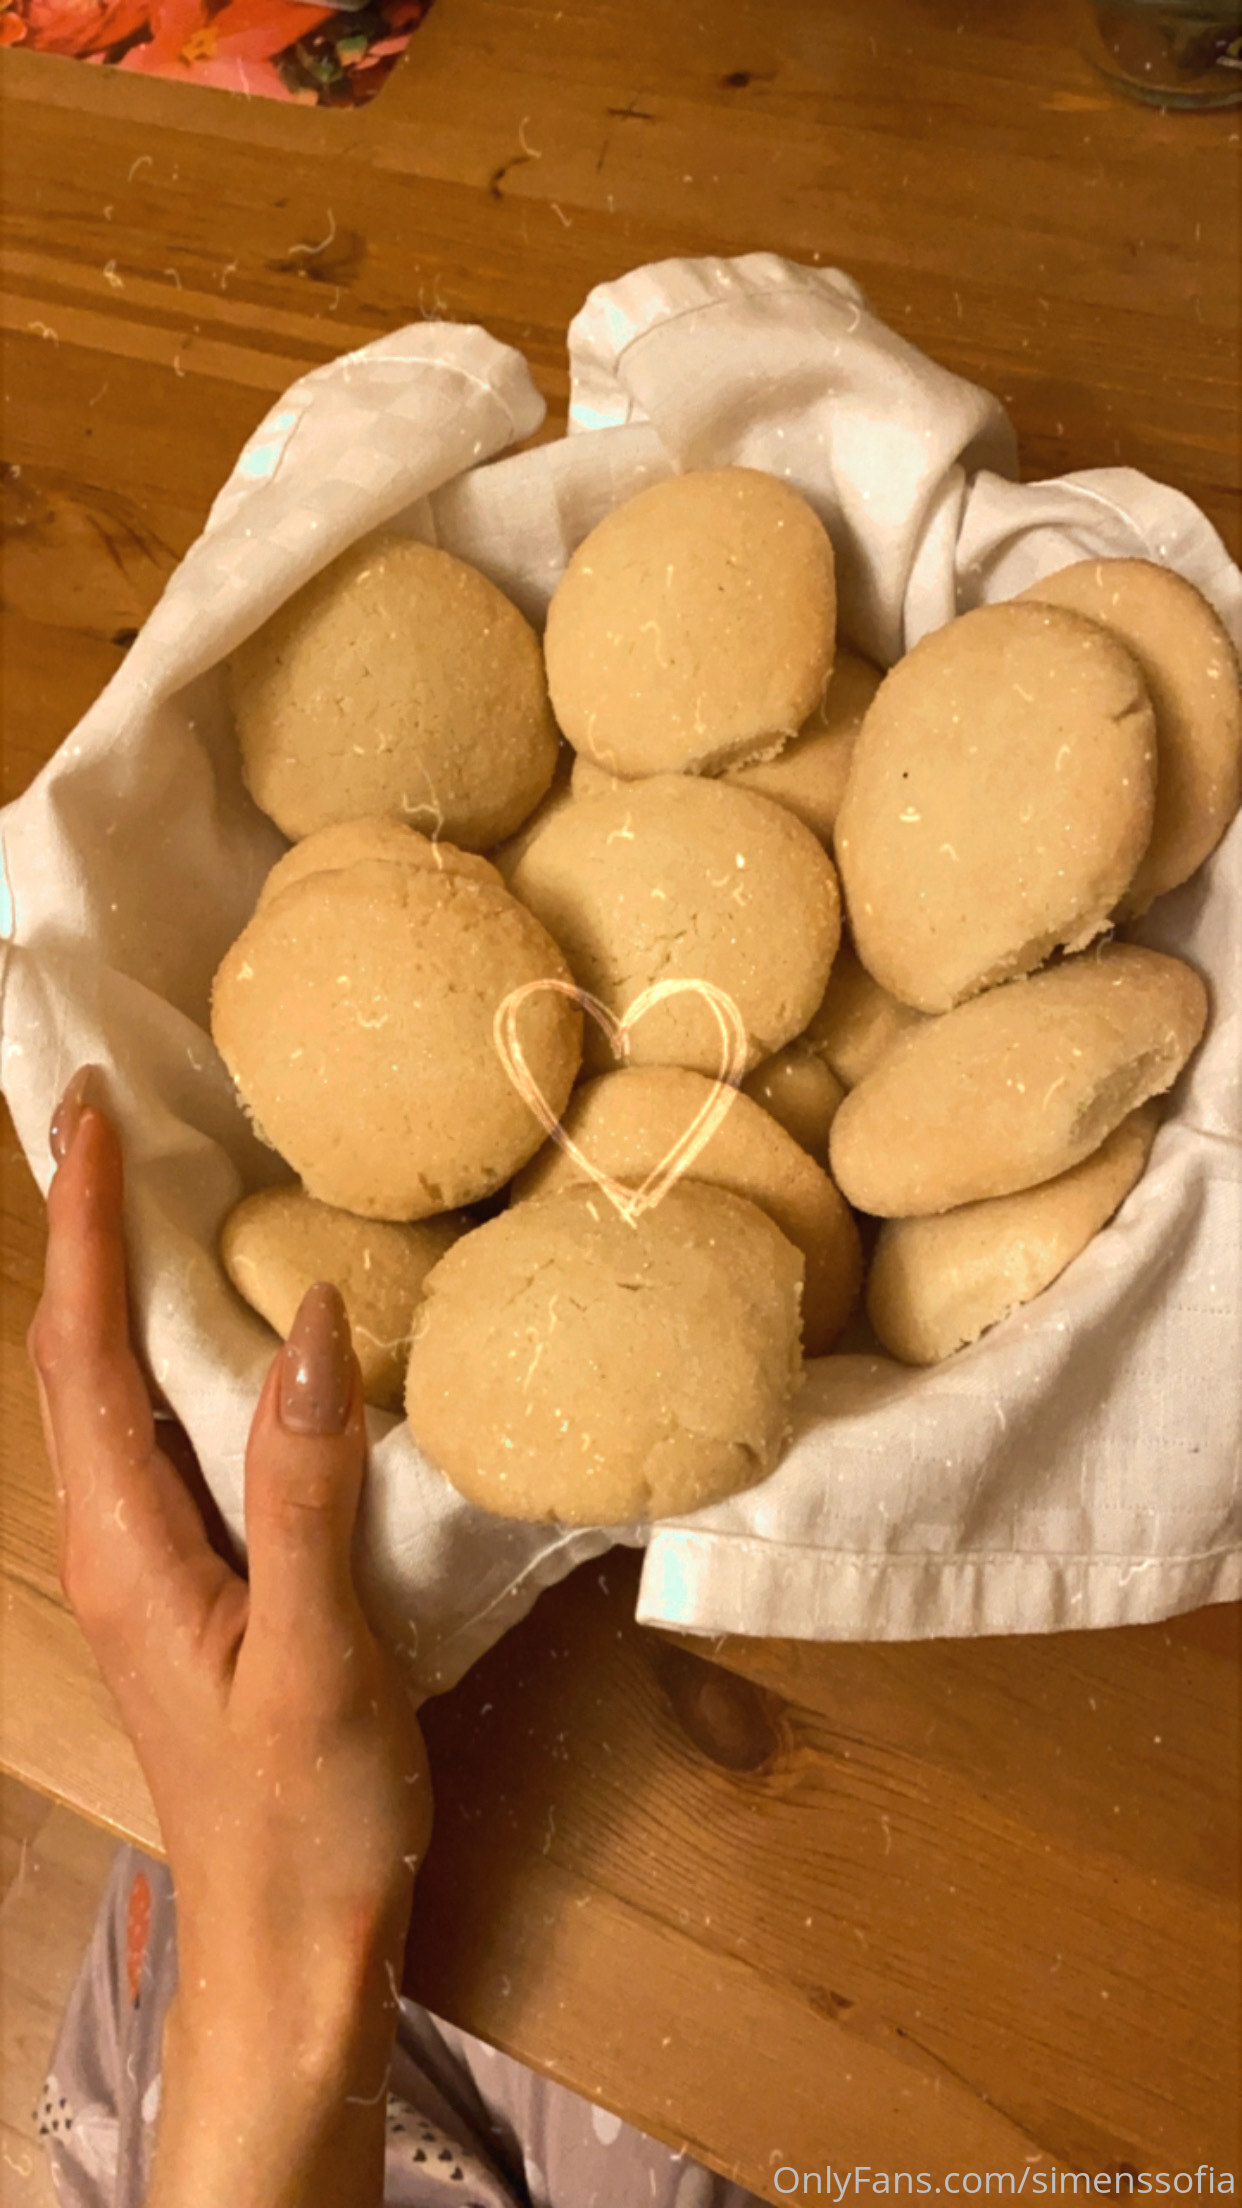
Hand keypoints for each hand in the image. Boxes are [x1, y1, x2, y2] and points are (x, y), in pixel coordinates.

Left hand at [26, 1065, 432, 2206]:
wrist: (291, 1945)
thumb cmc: (303, 1812)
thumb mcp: (319, 1653)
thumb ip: (307, 1488)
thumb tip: (313, 1315)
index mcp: (126, 1543)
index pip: (78, 1349)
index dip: (80, 1224)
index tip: (95, 1107)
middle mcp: (118, 1539)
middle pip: (74, 1356)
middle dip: (86, 1228)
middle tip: (127, 1114)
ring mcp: (152, 1564)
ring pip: (117, 1392)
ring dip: (124, 1281)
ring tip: (170, 1187)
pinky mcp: (197, 1584)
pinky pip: (169, 1434)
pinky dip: (179, 1351)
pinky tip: (239, 1333)